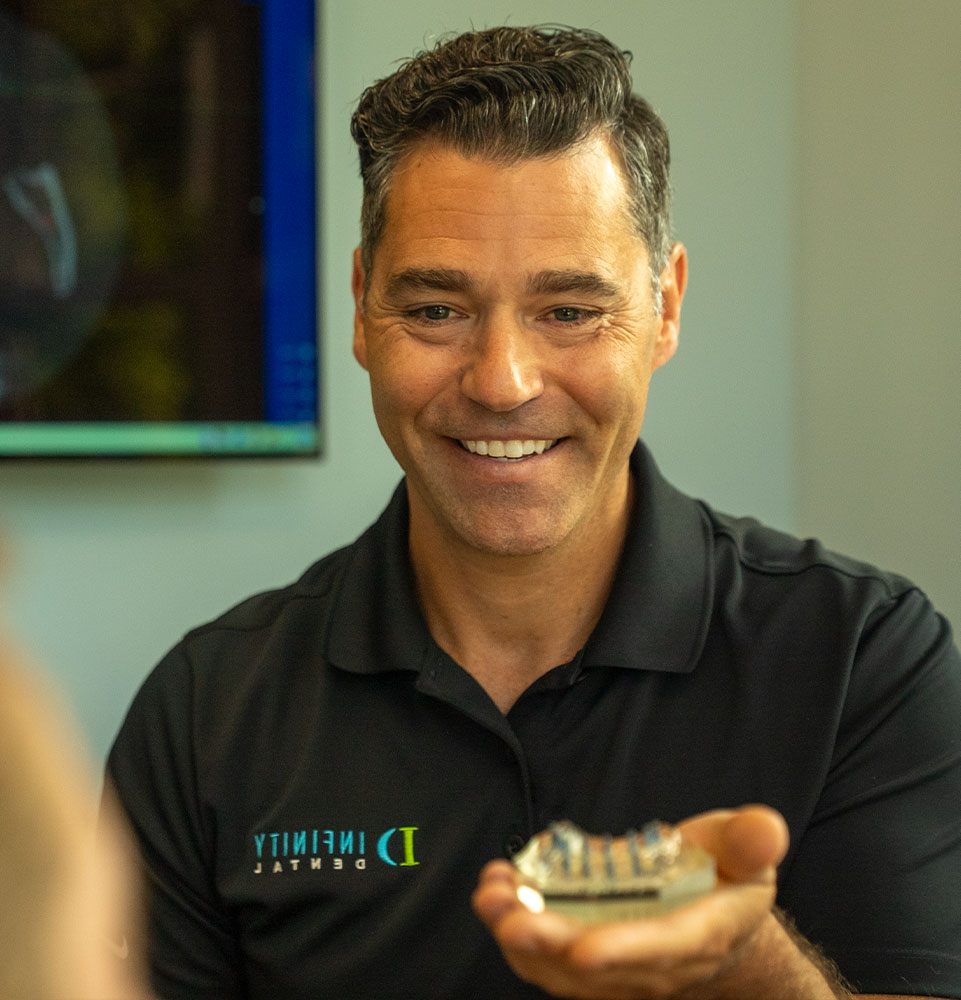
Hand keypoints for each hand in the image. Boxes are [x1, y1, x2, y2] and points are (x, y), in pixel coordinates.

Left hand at [472, 805, 791, 999]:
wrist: (717, 924)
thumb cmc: (726, 878)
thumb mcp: (746, 853)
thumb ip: (750, 841)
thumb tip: (765, 828)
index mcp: (702, 934)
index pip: (663, 949)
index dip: (624, 951)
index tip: (584, 948)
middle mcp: (655, 964)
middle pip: (597, 966)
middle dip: (548, 941)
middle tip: (506, 912)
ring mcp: (618, 968)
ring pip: (561, 967)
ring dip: (519, 933)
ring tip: (489, 893)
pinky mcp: (589, 960)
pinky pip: (548, 956)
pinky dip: (517, 925)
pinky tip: (496, 887)